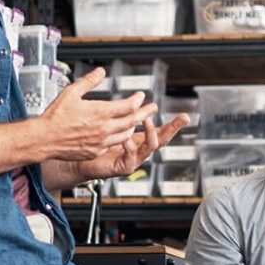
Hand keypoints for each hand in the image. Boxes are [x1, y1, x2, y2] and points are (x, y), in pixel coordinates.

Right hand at [35, 68, 159, 160]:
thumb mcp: (72, 92)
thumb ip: (89, 81)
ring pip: (126, 134)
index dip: (137, 99)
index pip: (128, 105)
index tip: (140, 95)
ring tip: (137, 121)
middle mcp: (104, 128)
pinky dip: (119, 138)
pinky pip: (113, 144)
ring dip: (133, 126)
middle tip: (153, 108)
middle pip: (132, 120)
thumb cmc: (55, 116)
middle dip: (145, 113)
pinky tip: (118, 134)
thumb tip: (101, 71)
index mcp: (100, 112)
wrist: (44, 139)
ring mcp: (101, 142)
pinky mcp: (96, 151)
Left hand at [76, 112, 190, 181]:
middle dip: (173, 128)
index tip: (185, 116)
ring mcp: (134, 160)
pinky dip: (130, 146)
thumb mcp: (113, 124)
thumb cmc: (95, 142)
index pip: (161, 131)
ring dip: (151, 132)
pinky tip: (126, 137)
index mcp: (139, 140)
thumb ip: (124, 112)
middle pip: (162, 139)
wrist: (80, 161)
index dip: (173, 124)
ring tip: (146, 119)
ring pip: (150, 147)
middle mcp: (139, 150)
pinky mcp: (123, 168)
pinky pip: (132, 158)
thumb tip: (136, 96)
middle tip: (183, 118)